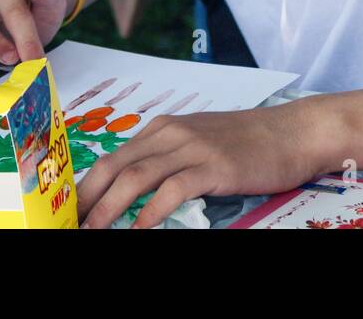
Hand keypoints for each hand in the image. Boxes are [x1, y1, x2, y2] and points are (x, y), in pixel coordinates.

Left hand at [76, 103, 320, 228]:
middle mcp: (171, 133)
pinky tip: (139, 230)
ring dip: (108, 209)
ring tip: (92, 232)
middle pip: (114, 166)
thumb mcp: (200, 143)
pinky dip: (150, 212)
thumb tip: (133, 193)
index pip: (111, 158)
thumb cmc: (249, 143)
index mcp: (163, 129)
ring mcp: (192, 147)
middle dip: (86, 199)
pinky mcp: (214, 166)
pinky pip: (172, 189)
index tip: (69, 214)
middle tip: (70, 226)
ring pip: (136, 177)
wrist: (293, 131)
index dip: (86, 188)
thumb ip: (168, 160)